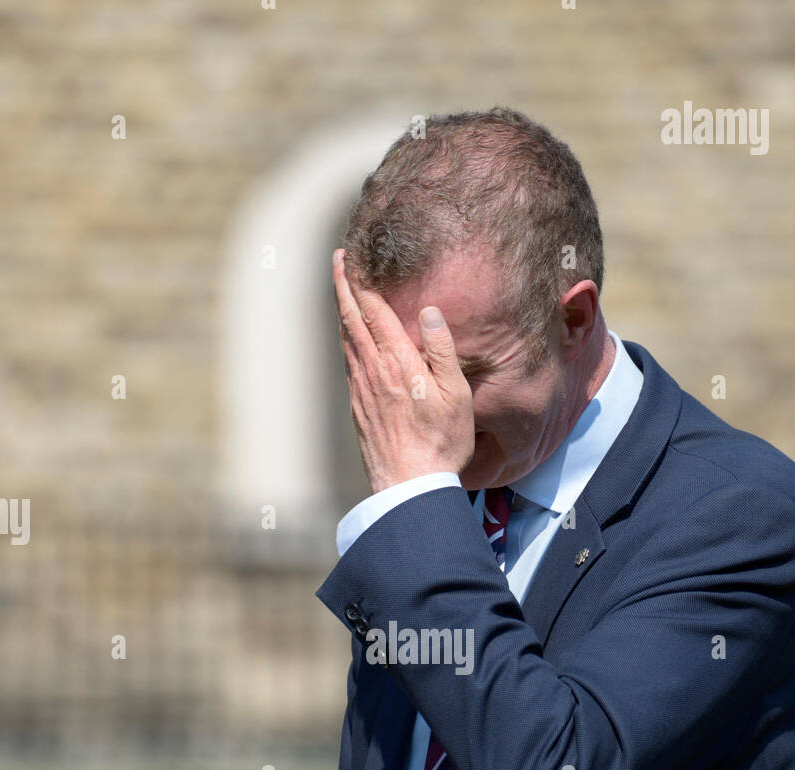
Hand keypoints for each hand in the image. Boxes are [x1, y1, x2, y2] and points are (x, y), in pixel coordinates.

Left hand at [332, 248, 475, 492]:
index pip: (373, 310)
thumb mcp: (456, 394)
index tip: (352, 258)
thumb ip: (442, 349)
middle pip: (351, 319)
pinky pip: (347, 362)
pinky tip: (349, 338)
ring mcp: (361, 389)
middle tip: (338, 261)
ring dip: (342, 311)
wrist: (409, 486)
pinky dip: (345, 339)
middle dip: (343, 286)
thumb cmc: (441, 442)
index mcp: (397, 362)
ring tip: (342, 291)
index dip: (360, 281)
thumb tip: (428, 310)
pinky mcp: (357, 407)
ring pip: (345, 339)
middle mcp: (372, 371)